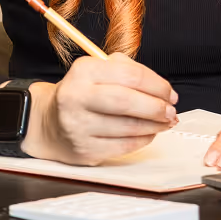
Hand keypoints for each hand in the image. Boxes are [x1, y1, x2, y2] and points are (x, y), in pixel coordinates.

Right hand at [20, 53, 177, 164]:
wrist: (49, 122)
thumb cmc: (83, 93)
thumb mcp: (98, 70)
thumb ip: (128, 70)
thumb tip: (161, 89)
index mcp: (84, 71)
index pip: (130, 75)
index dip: (156, 85)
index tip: (170, 93)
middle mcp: (77, 97)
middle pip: (127, 101)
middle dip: (156, 107)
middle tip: (171, 110)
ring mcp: (79, 126)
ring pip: (128, 127)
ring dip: (154, 125)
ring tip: (166, 122)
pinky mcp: (84, 150)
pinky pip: (122, 146)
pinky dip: (142, 140)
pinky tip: (149, 133)